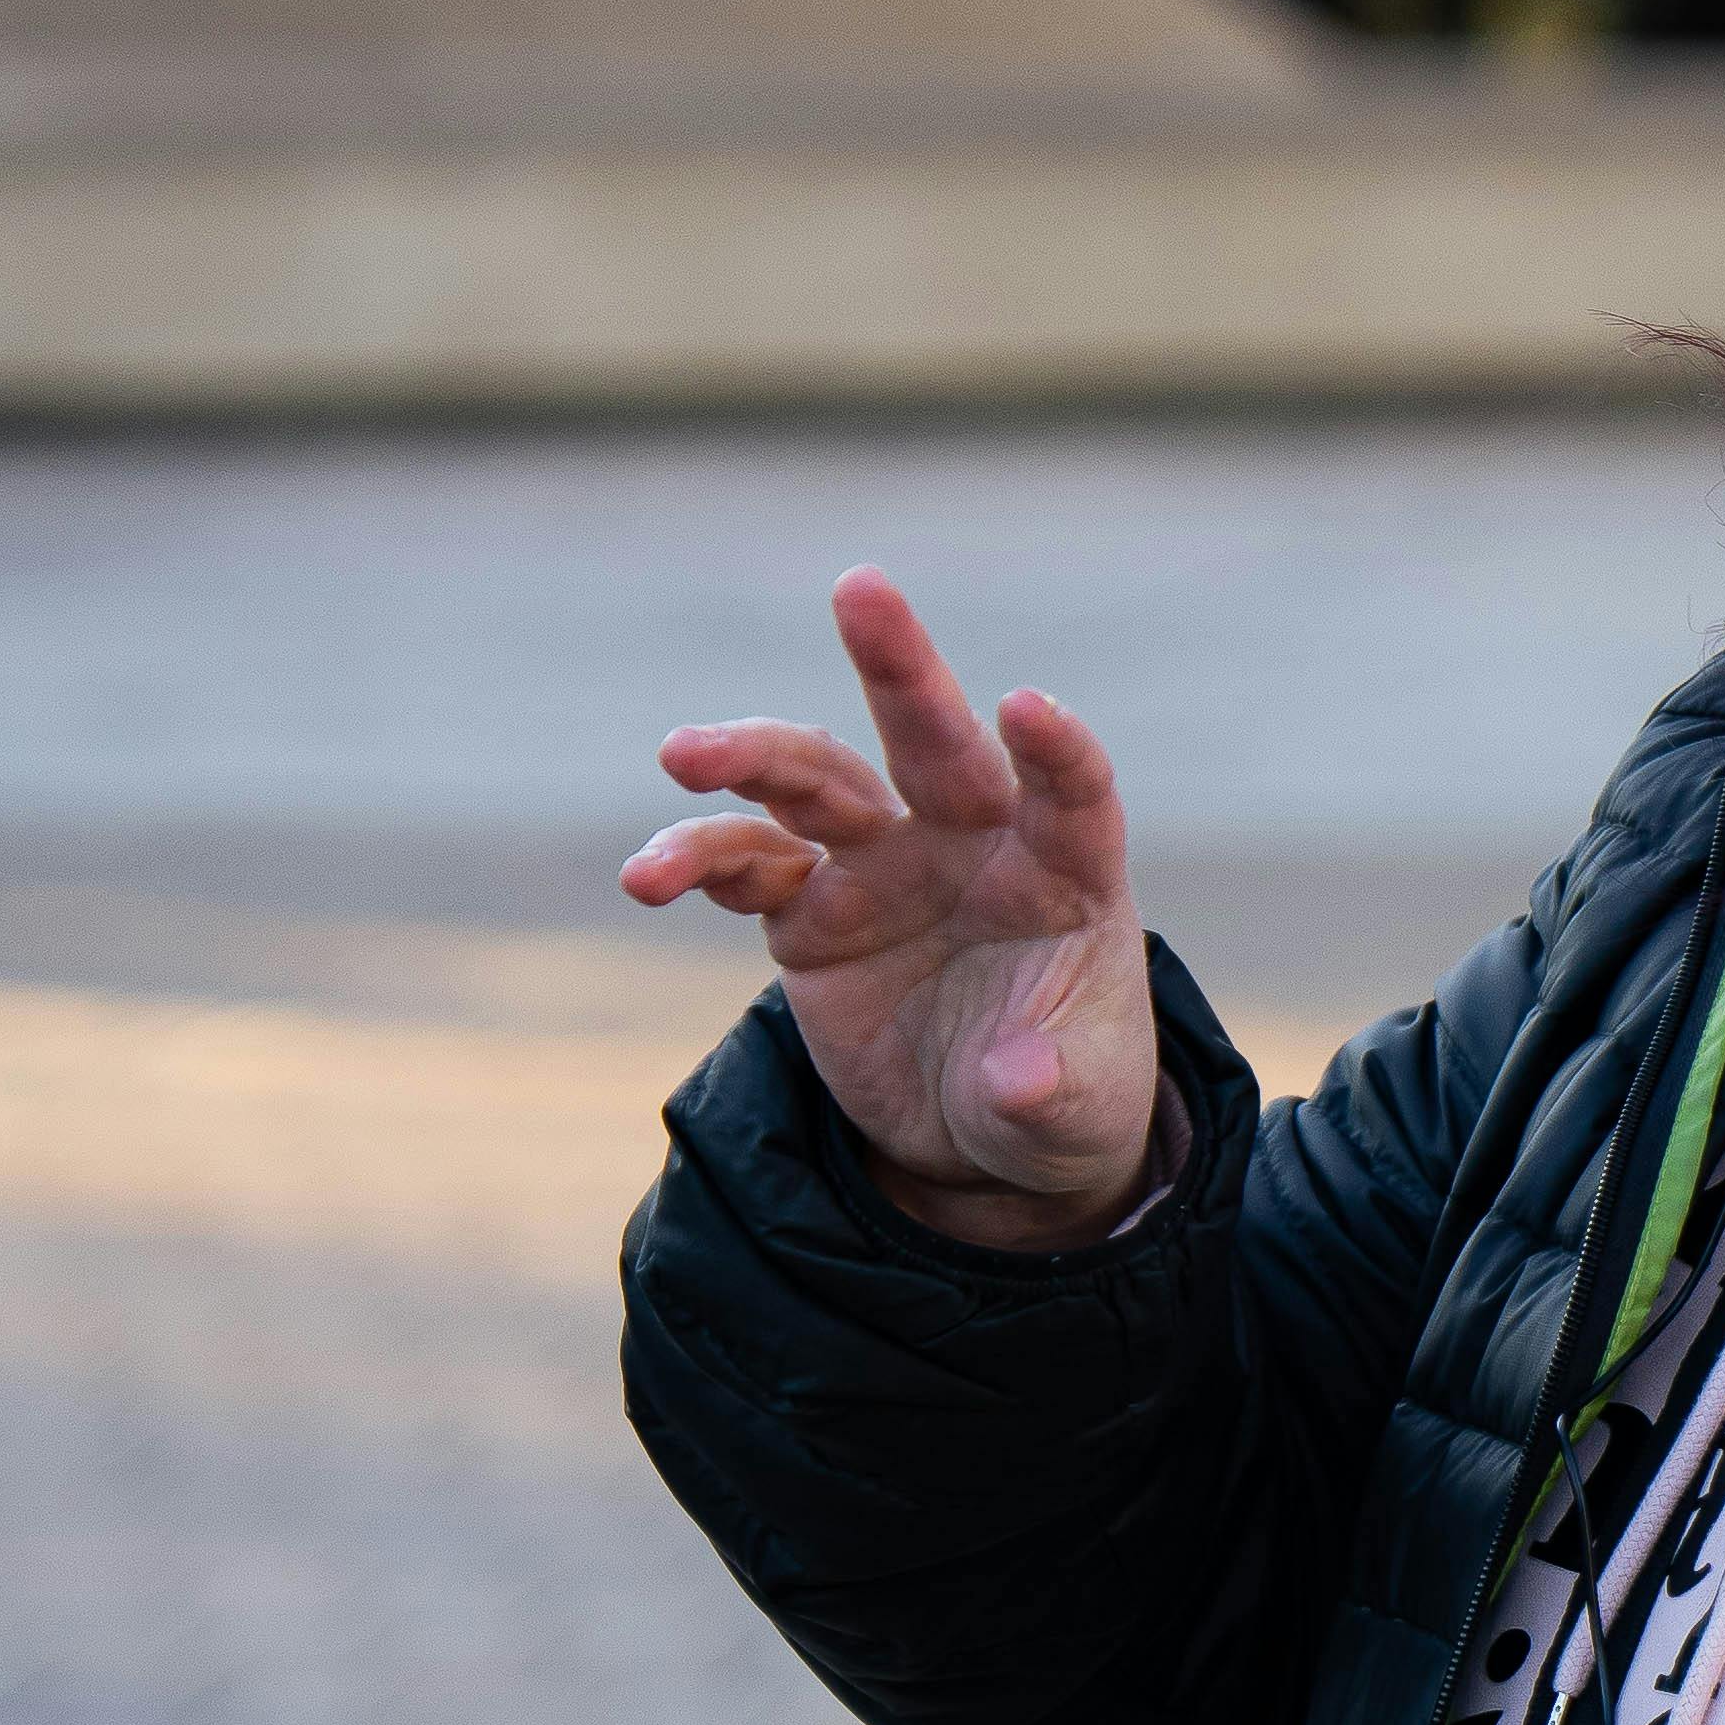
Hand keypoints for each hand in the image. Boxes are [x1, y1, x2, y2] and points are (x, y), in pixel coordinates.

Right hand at [623, 571, 1162, 1244]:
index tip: (1025, 707)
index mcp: (1064, 874)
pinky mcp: (807, 913)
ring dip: (753, 755)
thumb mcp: (1075, 1121)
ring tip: (682, 754)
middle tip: (859, 587)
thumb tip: (1017, 1076)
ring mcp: (880, 867)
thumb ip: (1051, 1090)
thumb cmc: (1062, 1104)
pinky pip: (744, 865)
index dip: (1056, 750)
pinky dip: (696, 861)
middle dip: (898, 665)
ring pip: (814, 781)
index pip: (1069, 793)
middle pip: (934, 738)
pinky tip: (649, 878)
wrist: (982, 1138)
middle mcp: (969, 843)